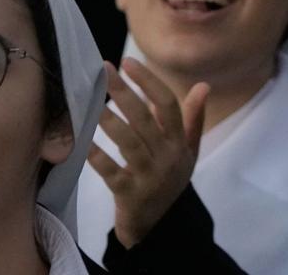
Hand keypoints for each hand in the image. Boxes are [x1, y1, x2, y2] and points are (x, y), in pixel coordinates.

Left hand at [87, 60, 208, 249]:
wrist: (160, 225)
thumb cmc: (171, 179)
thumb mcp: (189, 150)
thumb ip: (193, 118)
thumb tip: (203, 85)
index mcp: (179, 141)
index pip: (168, 104)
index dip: (149, 81)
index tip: (129, 62)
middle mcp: (166, 155)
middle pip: (144, 118)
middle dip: (124, 92)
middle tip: (104, 71)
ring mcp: (148, 176)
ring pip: (129, 142)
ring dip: (110, 121)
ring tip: (91, 103)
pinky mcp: (129, 194)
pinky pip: (113, 173)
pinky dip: (98, 158)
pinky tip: (84, 143)